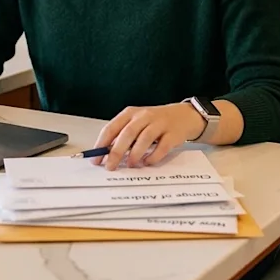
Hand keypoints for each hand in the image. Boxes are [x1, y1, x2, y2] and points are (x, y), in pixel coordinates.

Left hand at [91, 103, 206, 170]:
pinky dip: (153, 156)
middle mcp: (144, 116)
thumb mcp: (137, 124)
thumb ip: (123, 136)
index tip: (96, 159)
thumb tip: (106, 155)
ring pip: (144, 138)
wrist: (183, 116)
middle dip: (116, 152)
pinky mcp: (172, 133)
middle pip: (127, 133)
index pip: (111, 128)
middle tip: (110, 166)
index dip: (102, 144)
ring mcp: (159, 123)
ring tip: (131, 165)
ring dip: (135, 154)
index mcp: (130, 113)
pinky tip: (147, 162)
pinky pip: (162, 146)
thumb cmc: (155, 122)